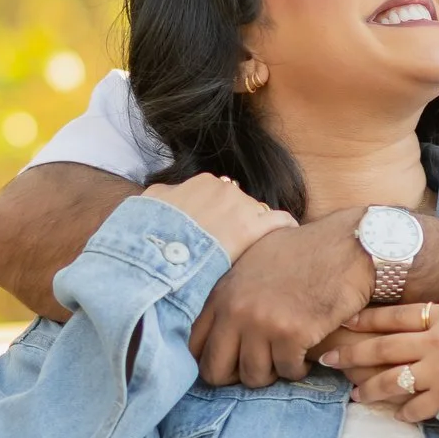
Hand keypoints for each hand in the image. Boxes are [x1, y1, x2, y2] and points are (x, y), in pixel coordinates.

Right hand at [141, 174, 295, 260]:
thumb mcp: (151, 201)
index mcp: (204, 182)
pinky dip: (284, 225)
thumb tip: (173, 193)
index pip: (221, 193)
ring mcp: (240, 208)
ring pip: (259, 212)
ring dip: (255, 226)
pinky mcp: (253, 229)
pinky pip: (279, 220)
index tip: (216, 226)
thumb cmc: (149, 231)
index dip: (219, 211)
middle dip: (237, 218)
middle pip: (241, 202)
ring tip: (254, 245)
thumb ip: (168, 193)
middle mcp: (225, 189)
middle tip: (229, 240)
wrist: (156, 255)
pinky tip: (289, 232)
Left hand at [189, 210, 375, 387]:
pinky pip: (288, 372)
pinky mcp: (292, 334)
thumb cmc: (306, 250)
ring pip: (254, 377)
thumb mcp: (255, 260)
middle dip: (237, 375)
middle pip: (215, 371)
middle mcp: (235, 309)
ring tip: (286, 355)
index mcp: (221, 292)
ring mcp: (262, 322)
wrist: (350, 244)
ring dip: (273, 372)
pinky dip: (299, 368)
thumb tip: (220, 324)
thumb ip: (232, 291)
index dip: (213, 359)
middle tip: (260, 366)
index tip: (234, 360)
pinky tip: (307, 351)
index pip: (194, 345)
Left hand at [318, 278, 438, 422]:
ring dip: (369, 387)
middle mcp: (438, 344)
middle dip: (351, 353)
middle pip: (383, 347)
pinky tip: (397, 414)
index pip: (396, 315)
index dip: (366, 318)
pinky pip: (420, 408)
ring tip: (354, 394)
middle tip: (327, 358)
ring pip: (393, 380)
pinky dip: (406, 412)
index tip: (343, 320)